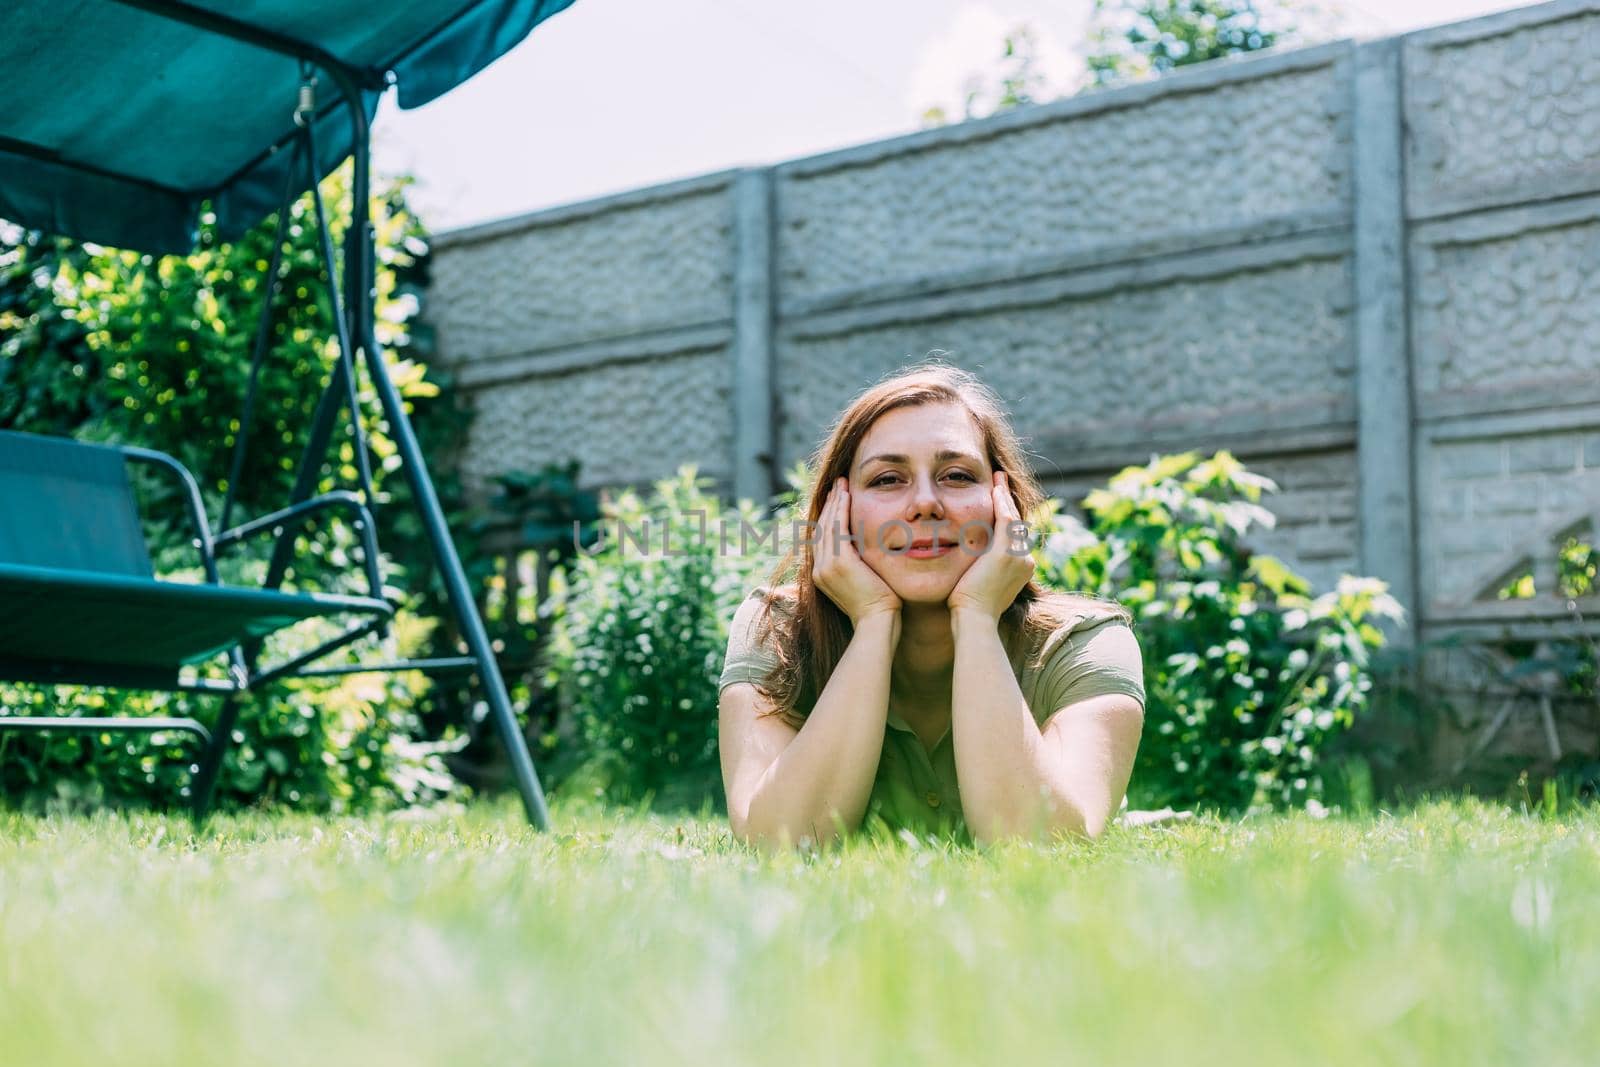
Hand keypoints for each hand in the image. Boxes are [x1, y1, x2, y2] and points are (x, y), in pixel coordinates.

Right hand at [812, 477, 900, 626]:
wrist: (877, 623)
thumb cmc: (879, 609)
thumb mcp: (863, 585)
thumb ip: (859, 569)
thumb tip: (866, 557)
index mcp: (822, 576)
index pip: (822, 540)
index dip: (828, 518)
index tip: (837, 501)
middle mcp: (819, 569)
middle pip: (821, 528)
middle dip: (830, 505)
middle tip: (837, 486)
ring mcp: (826, 565)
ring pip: (828, 524)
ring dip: (835, 502)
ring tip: (842, 484)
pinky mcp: (839, 561)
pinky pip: (837, 527)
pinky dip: (841, 509)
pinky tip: (848, 495)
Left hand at [946, 471, 1035, 622]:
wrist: (974, 619)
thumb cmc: (968, 609)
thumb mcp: (979, 585)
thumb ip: (980, 570)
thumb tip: (968, 565)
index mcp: (1021, 569)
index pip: (1014, 536)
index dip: (1007, 517)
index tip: (999, 503)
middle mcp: (1025, 561)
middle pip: (1016, 524)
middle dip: (1008, 502)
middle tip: (1000, 483)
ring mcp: (1018, 556)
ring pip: (1012, 518)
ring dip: (1004, 496)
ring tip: (998, 479)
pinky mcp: (1006, 551)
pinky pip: (1005, 518)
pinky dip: (1001, 501)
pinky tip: (994, 488)